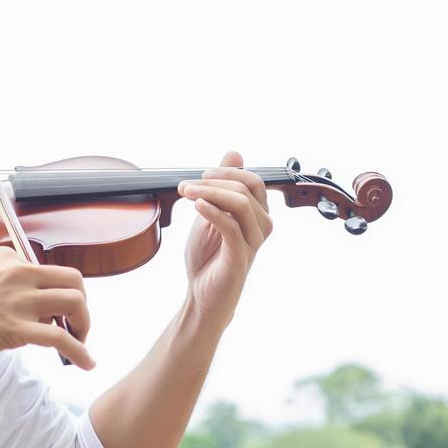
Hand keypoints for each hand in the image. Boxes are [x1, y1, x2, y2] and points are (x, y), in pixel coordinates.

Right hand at [0, 246, 94, 369]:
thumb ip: (5, 285)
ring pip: (74, 303)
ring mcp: (17, 300)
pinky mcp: (15, 328)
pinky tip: (86, 363)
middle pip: (74, 280)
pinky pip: (61, 338)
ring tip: (79, 343)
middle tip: (76, 326)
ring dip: (84, 326)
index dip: (59, 294)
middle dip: (83, 304)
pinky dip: (80, 352)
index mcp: (8, 259)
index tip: (56, 315)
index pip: (51, 271)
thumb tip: (30, 307)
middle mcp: (18, 272)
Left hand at [178, 150, 272, 325]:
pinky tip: (196, 206)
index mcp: (257, 214)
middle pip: (248, 189)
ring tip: (186, 193)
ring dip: (210, 193)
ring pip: (242, 204)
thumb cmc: (208, 257)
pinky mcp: (240, 257)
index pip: (253, 181)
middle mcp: (261, 226)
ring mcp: (253, 242)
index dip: (226, 173)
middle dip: (215, 181)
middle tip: (185, 186)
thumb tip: (235, 154)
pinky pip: (231, 227)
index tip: (199, 176)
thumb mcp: (211, 213)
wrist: (202, 294)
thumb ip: (222, 186)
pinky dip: (213, 212)